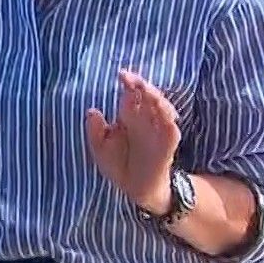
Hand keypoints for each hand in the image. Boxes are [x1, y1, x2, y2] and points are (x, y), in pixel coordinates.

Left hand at [84, 69, 180, 214]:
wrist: (135, 188)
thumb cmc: (119, 165)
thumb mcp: (100, 148)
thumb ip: (95, 131)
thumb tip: (91, 110)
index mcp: (130, 116)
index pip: (132, 94)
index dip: (129, 82)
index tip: (121, 74)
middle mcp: (146, 120)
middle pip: (149, 96)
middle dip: (143, 86)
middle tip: (133, 79)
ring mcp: (159, 131)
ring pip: (163, 108)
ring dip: (156, 98)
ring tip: (147, 91)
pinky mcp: (168, 145)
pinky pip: (172, 130)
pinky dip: (169, 121)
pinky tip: (165, 114)